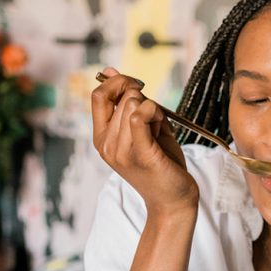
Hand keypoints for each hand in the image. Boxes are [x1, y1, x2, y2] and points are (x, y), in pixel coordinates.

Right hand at [92, 68, 197, 213]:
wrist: (172, 200)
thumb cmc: (161, 164)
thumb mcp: (140, 128)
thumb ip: (126, 101)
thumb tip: (108, 70)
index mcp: (102, 138)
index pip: (98, 95)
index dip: (119, 82)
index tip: (138, 87)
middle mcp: (106, 144)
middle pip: (123, 96)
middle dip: (144, 100)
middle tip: (154, 123)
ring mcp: (120, 151)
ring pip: (134, 103)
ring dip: (154, 111)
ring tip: (158, 133)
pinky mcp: (140, 154)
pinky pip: (139, 117)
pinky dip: (154, 113)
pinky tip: (159, 128)